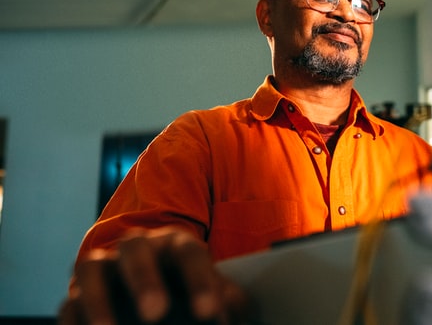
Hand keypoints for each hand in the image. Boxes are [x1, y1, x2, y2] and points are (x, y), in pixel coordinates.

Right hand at [59, 227, 253, 324]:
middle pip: (135, 249)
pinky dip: (76, 321)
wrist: (156, 304)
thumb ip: (224, 300)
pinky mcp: (76, 296)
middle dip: (144, 279)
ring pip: (90, 269)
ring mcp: (102, 269)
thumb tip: (233, 308)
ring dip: (98, 301)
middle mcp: (137, 249)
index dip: (199, 281)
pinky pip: (68, 304)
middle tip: (156, 314)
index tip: (209, 313)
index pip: (188, 253)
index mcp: (176, 245)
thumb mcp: (210, 296)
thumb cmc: (189, 296)